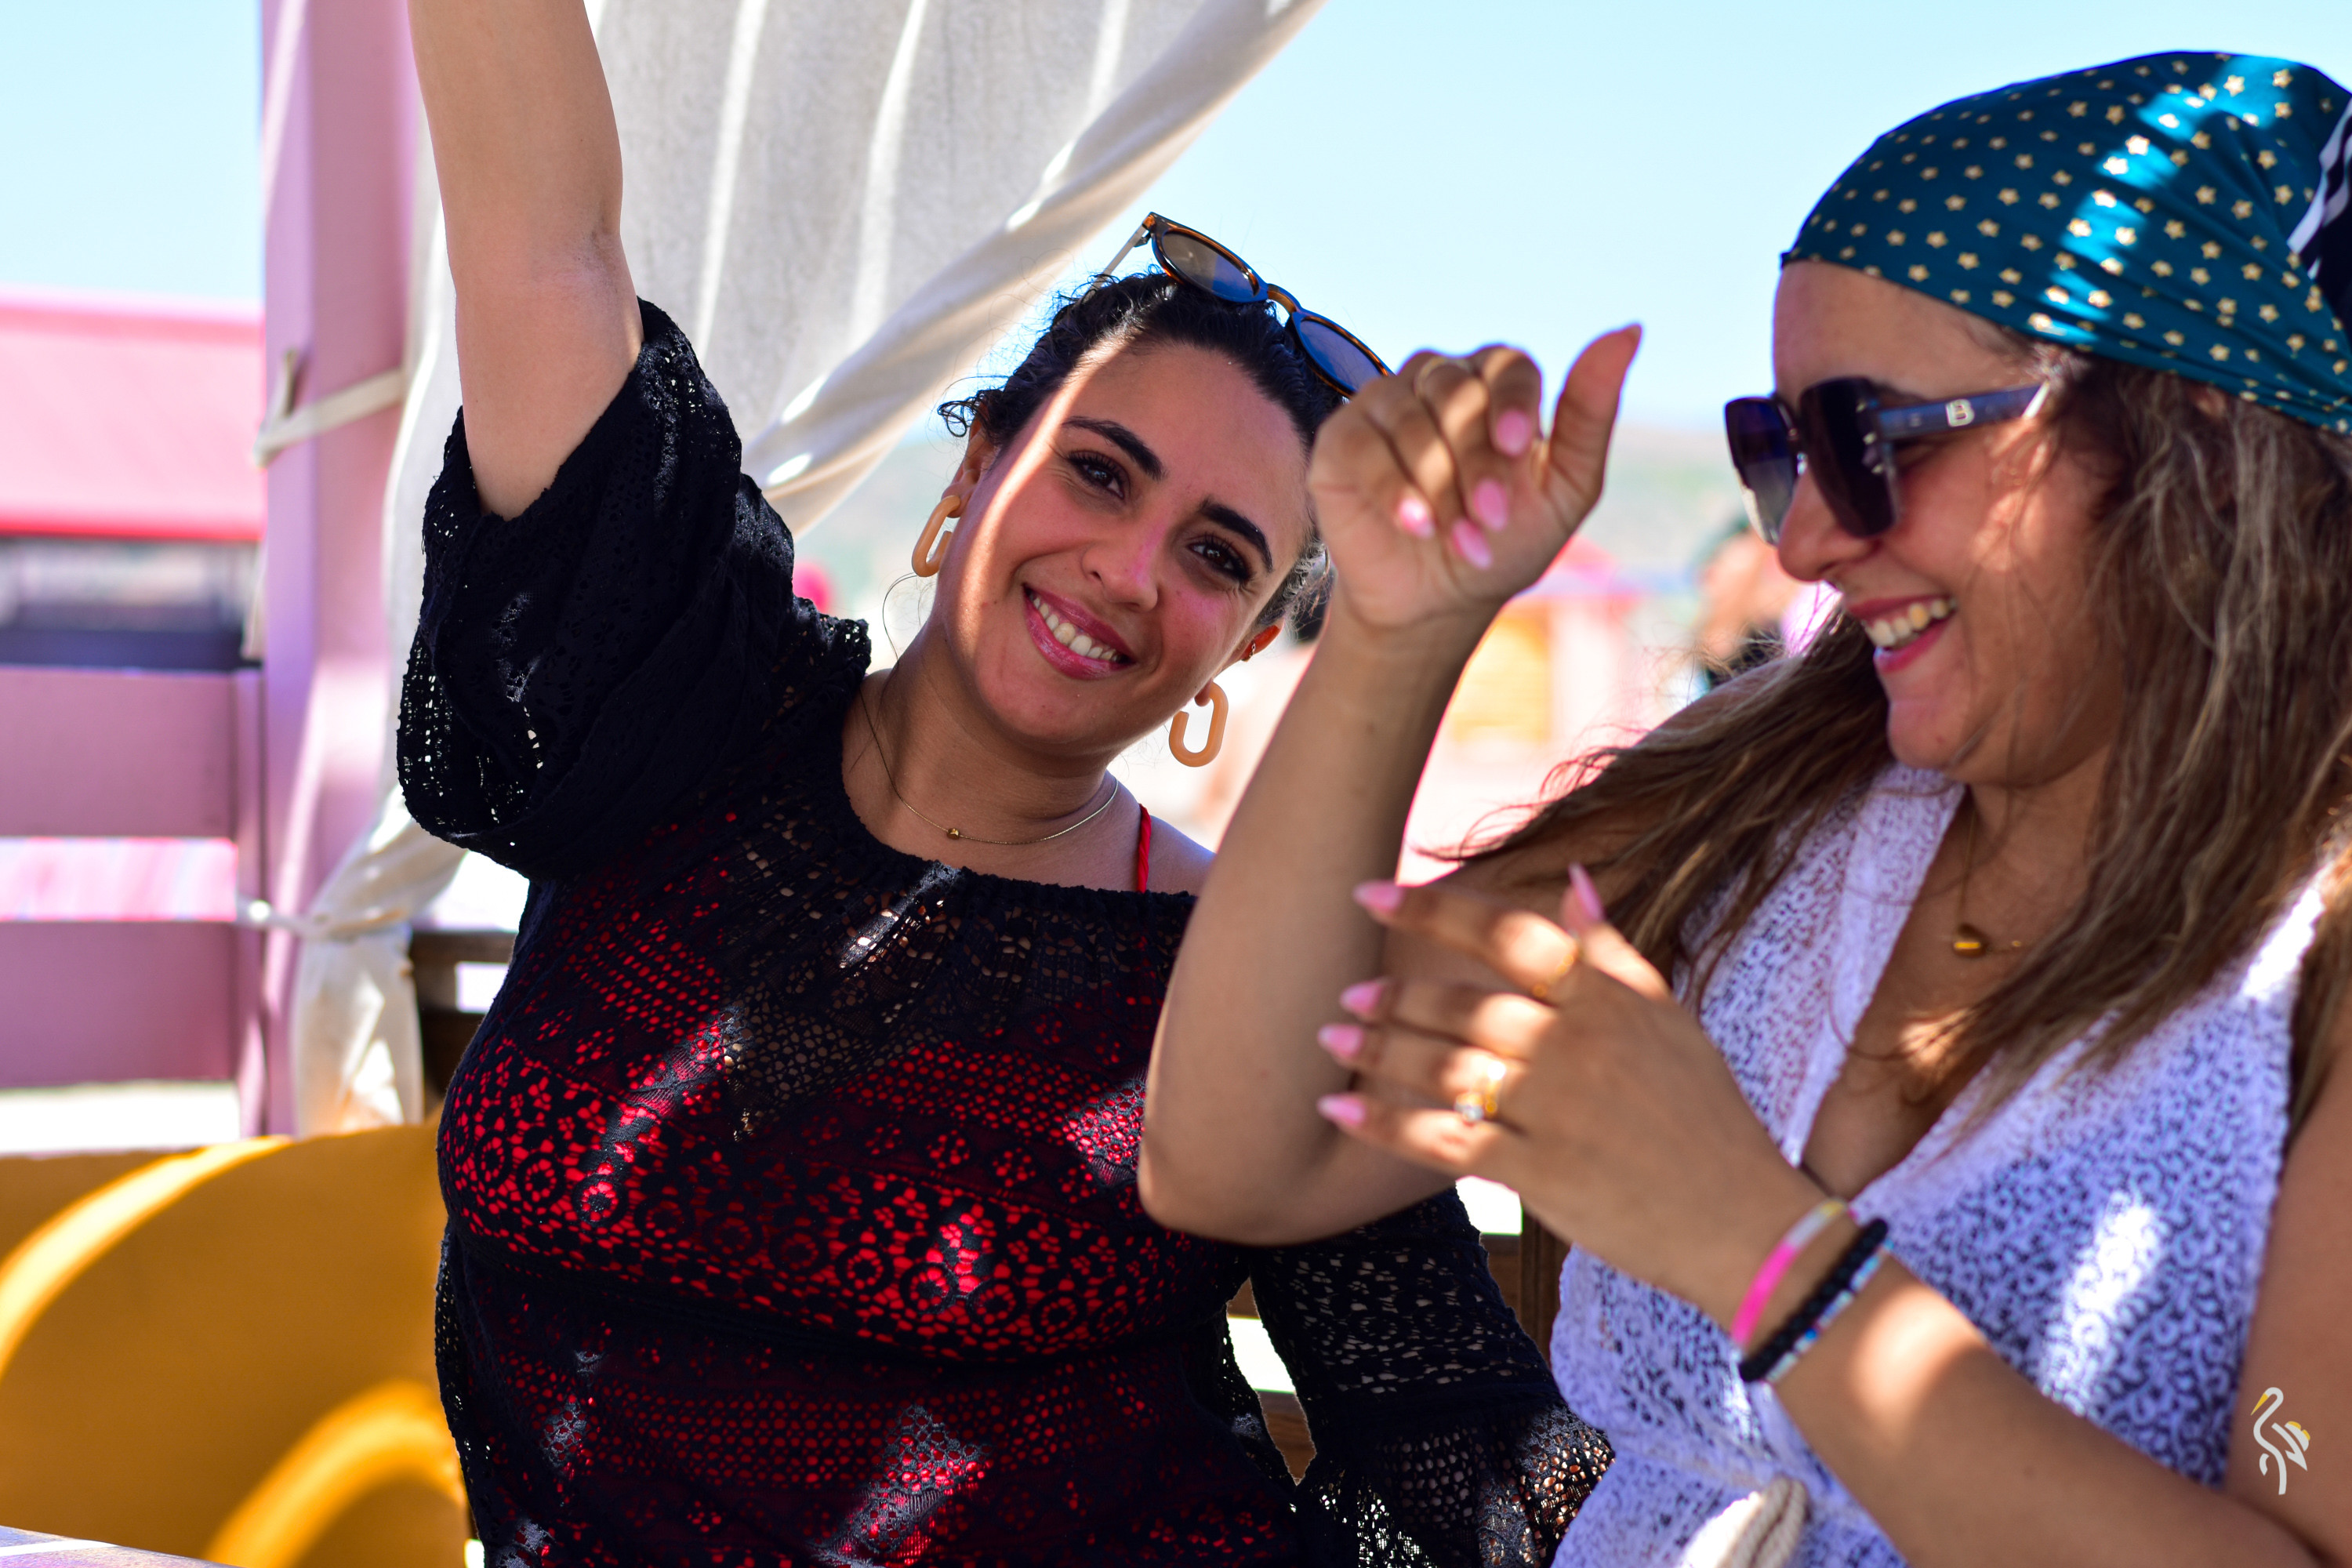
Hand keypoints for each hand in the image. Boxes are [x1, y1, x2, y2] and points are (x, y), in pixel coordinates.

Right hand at [1306, 329, 1639, 638]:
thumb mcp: (1564, 490)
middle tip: (1491, 516)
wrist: (1437, 602)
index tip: (1519, 449)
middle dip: (1477, 460)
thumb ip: (1591, 414)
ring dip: (1440, 484)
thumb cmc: (1504, 541)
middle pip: (1457, 392)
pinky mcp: (1341, 439)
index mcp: (1496, 384)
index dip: (1513, 404)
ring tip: (1460, 537)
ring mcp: (1385, 405)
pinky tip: (1414, 524)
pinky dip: (1393, 486)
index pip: (1508, 368)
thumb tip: (1631, 329)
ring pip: (1410, 417)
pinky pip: (1363, 445)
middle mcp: (1437, 381)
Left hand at [1314, 870, 1820, 1331]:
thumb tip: (1572, 881)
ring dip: (1377, 1051)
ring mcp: (1558, 1111)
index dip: (1433, 910)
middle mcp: (1579, 1046)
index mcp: (1608, 1001)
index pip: (1508, 935)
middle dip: (1395, 995)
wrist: (1747, 1226)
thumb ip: (1609, 953)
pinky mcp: (1540, 1175)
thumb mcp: (1669, 1022)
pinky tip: (1339, 1108)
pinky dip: (1384, 1122)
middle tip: (1347, 991)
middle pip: (1465, 1005)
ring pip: (1445, 1067)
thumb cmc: (1707, 1120)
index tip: (1370, 893)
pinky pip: (1444, 1140)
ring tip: (1331, 1039)